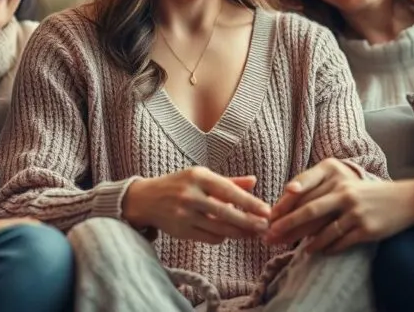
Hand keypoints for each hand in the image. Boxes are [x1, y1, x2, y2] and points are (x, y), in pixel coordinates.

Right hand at [122, 167, 270, 243]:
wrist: (146, 199)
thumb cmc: (179, 185)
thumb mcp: (201, 176)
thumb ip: (229, 181)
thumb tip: (254, 182)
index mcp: (198, 176)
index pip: (229, 191)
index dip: (250, 203)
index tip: (267, 211)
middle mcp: (190, 195)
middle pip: (226, 213)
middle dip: (249, 222)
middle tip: (265, 227)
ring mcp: (184, 214)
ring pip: (220, 228)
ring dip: (240, 233)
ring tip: (253, 233)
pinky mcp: (181, 231)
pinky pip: (209, 238)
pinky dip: (223, 237)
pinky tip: (230, 233)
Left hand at [266, 159, 413, 252]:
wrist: (405, 200)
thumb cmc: (368, 193)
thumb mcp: (346, 185)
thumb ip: (323, 192)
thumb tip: (293, 206)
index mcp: (337, 179)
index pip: (305, 193)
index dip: (286, 207)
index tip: (270, 218)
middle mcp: (345, 194)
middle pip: (310, 211)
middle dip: (288, 225)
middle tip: (271, 236)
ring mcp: (356, 213)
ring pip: (325, 231)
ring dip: (308, 242)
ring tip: (299, 249)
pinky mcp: (367, 230)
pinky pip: (341, 242)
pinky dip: (328, 248)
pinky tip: (319, 251)